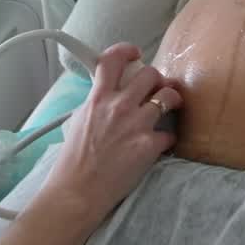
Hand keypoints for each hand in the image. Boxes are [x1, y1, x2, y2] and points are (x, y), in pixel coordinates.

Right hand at [41, 43, 181, 222]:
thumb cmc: (72, 163)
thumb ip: (96, 103)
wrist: (76, 194)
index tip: (135, 54)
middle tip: (156, 90)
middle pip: (150, 73)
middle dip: (157, 79)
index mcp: (98, 99)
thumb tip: (108, 94)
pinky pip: (169, 134)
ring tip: (170, 107)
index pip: (112, 60)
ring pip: (169, 96)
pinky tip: (159, 145)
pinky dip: (167, 139)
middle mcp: (119, 106)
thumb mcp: (78, 122)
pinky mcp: (149, 145)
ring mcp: (136, 124)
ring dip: (172, 100)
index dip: (127, 50)